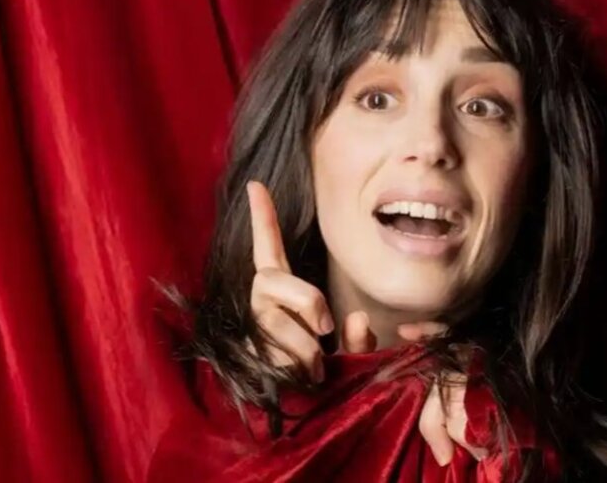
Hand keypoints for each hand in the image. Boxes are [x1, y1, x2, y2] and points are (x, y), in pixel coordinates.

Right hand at [247, 181, 486, 464]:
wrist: (303, 421)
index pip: (268, 253)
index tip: (257, 185)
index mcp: (283, 297)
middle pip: (271, 280)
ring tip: (313, 366)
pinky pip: (274, 350)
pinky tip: (300, 379)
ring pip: (275, 320)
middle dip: (305, 301)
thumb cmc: (327, 380)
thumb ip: (360, 340)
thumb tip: (357, 320)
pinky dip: (297, 366)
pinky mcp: (246, 354)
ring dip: (303, 347)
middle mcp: (259, 307)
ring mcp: (249, 329)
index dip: (263, 221)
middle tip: (323, 330)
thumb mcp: (352, 356)